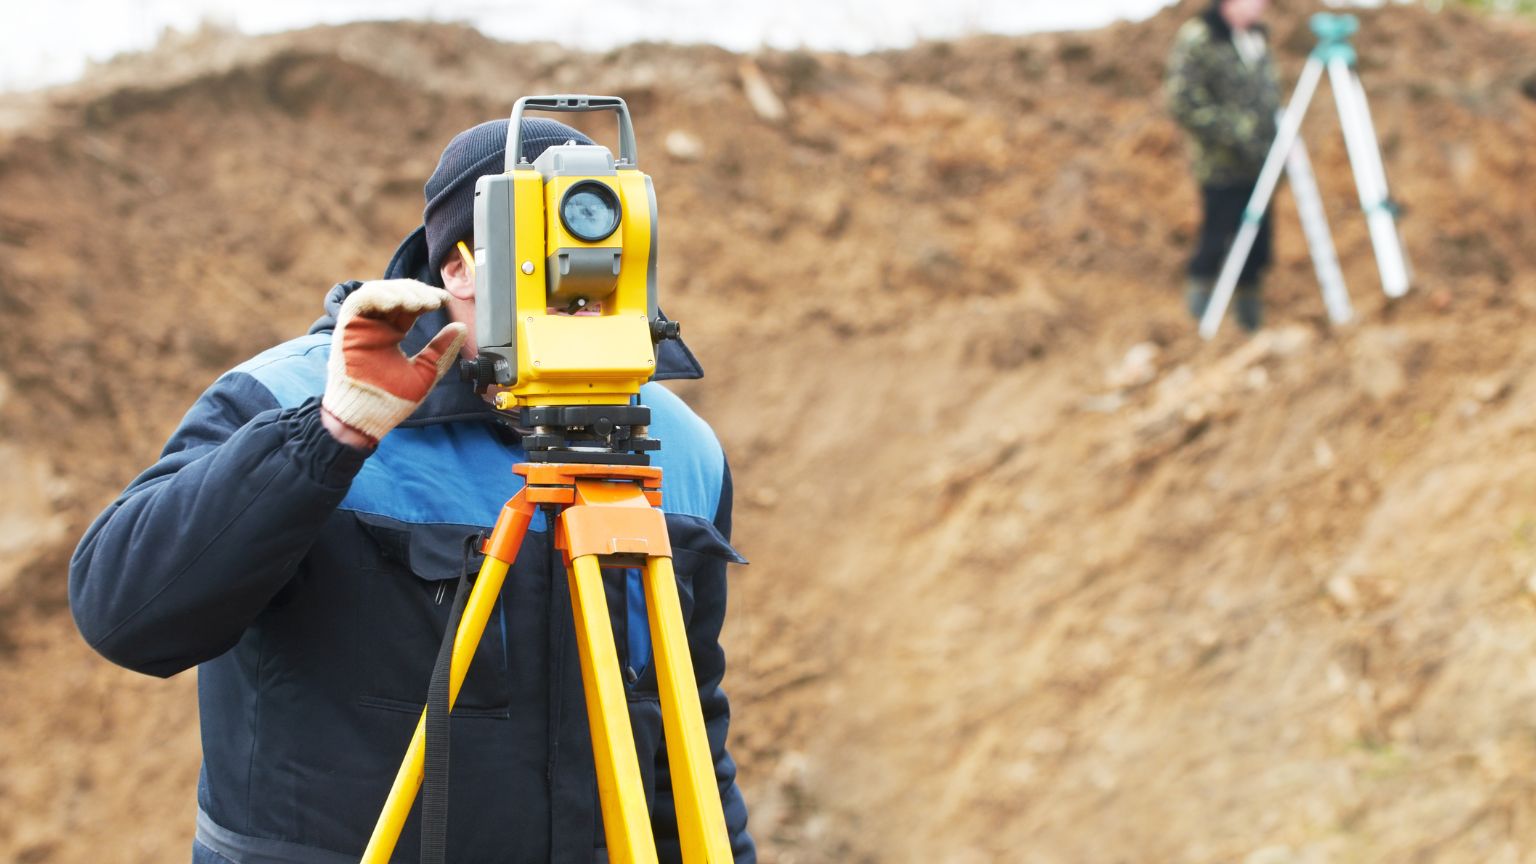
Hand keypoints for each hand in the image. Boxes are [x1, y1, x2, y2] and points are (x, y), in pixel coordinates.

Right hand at [320, 279, 466, 446]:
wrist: (366, 419)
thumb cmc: (391, 400)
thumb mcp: (425, 372)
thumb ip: (441, 350)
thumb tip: (462, 327)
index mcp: (392, 333)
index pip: (409, 305)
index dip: (427, 298)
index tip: (444, 300)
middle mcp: (376, 326)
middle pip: (395, 293)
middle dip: (417, 292)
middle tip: (434, 301)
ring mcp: (360, 325)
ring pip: (377, 292)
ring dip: (400, 291)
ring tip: (418, 303)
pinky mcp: (347, 327)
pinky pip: (358, 301)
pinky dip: (378, 296)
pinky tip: (397, 303)